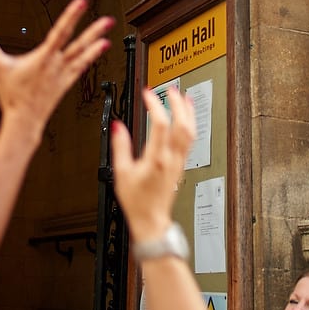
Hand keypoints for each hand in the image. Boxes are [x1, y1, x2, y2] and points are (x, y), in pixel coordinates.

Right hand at [0, 0, 112, 138]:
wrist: (24, 121)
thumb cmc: (13, 97)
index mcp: (44, 58)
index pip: (60, 32)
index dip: (71, 16)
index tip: (81, 3)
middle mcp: (57, 66)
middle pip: (79, 44)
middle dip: (94, 31)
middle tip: (108, 20)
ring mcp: (63, 76)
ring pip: (83, 57)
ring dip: (96, 46)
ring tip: (108, 37)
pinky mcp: (65, 85)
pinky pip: (80, 70)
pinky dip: (89, 60)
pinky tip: (95, 55)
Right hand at [110, 87, 194, 240]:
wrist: (151, 220)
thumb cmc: (137, 201)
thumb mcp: (121, 173)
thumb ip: (120, 147)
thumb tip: (118, 127)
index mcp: (156, 159)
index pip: (159, 124)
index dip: (155, 105)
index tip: (147, 93)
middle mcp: (171, 159)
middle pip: (181, 125)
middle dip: (177, 104)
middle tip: (171, 89)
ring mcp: (179, 162)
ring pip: (190, 133)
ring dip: (188, 113)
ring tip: (184, 98)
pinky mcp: (181, 165)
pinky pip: (190, 141)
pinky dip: (189, 125)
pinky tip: (186, 118)